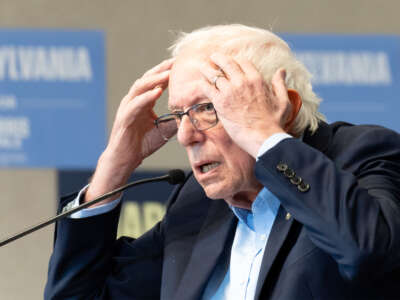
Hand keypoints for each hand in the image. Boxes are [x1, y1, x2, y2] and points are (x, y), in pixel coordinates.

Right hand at [85, 59, 173, 204]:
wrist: (126, 159)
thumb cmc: (142, 144)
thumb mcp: (164, 130)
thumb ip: (175, 120)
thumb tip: (192, 115)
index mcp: (144, 101)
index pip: (156, 82)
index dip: (167, 72)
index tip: (182, 64)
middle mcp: (135, 100)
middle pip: (148, 79)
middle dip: (162, 69)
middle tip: (176, 62)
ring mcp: (128, 107)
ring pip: (140, 87)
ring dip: (155, 79)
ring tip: (168, 73)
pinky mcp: (125, 117)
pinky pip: (136, 104)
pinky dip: (147, 97)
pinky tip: (158, 91)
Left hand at [200, 53, 295, 157]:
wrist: (264, 137)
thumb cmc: (274, 122)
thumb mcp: (283, 101)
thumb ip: (280, 84)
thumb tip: (281, 71)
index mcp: (257, 79)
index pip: (243, 62)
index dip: (235, 60)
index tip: (230, 62)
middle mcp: (242, 82)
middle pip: (226, 63)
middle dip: (218, 58)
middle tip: (212, 57)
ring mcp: (230, 91)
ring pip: (214, 74)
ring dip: (207, 69)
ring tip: (202, 66)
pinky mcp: (220, 103)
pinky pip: (207, 88)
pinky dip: (202, 84)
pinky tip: (200, 83)